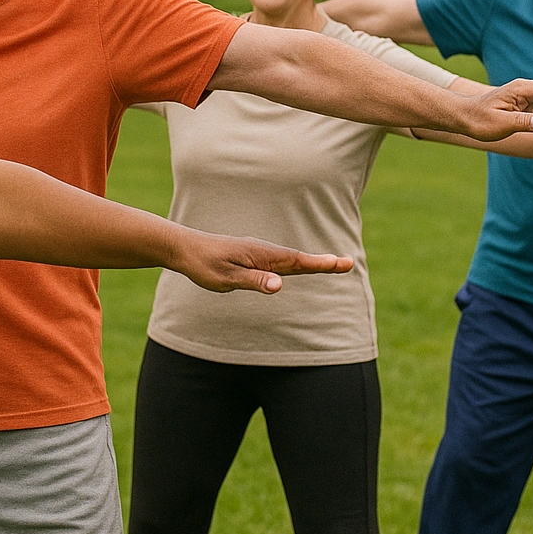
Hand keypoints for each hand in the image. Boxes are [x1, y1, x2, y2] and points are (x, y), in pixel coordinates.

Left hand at [171, 232, 353, 292]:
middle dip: (323, 262)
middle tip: (348, 263)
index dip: (320, 264)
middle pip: (299, 259)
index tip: (342, 263)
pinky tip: (300, 266)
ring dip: (312, 262)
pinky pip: (279, 260)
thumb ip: (254, 281)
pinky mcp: (251, 256)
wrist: (184, 248)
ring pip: (290, 259)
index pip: (296, 262)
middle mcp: (263, 251)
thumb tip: (280, 285)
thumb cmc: (204, 264)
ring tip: (332, 265)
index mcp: (261, 255)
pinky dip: (296, 262)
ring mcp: (258, 253)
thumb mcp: (227, 278)